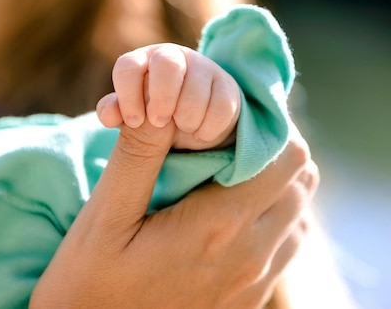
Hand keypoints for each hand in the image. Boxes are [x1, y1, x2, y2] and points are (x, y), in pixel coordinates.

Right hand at [29, 120, 318, 307]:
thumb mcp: (104, 218)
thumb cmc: (89, 285)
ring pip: (299, 213)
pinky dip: (273, 218)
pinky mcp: (251, 300)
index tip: (235, 115)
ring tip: (232, 173)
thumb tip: (165, 101)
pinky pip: (286, 246)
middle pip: (301, 179)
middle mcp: (252, 253)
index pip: (287, 156)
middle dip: (274, 149)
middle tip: (231, 139)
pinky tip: (232, 213)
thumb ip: (139, 156)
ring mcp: (256, 281)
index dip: (268, 125)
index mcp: (219, 224)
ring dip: (276, 185)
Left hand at [97, 43, 240, 149]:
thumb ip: (117, 113)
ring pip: (196, 89)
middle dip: (162, 98)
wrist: (195, 121)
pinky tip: (200, 132)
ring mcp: (203, 67)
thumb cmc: (156, 115)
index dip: (129, 95)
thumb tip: (110, 114)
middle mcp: (173, 56)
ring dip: (187, 118)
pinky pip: (220, 107)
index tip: (134, 121)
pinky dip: (207, 128)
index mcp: (144, 60)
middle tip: (160, 122)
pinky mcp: (227, 85)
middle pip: (167, 64)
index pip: (128, 66)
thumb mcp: (133, 116)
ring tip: (183, 128)